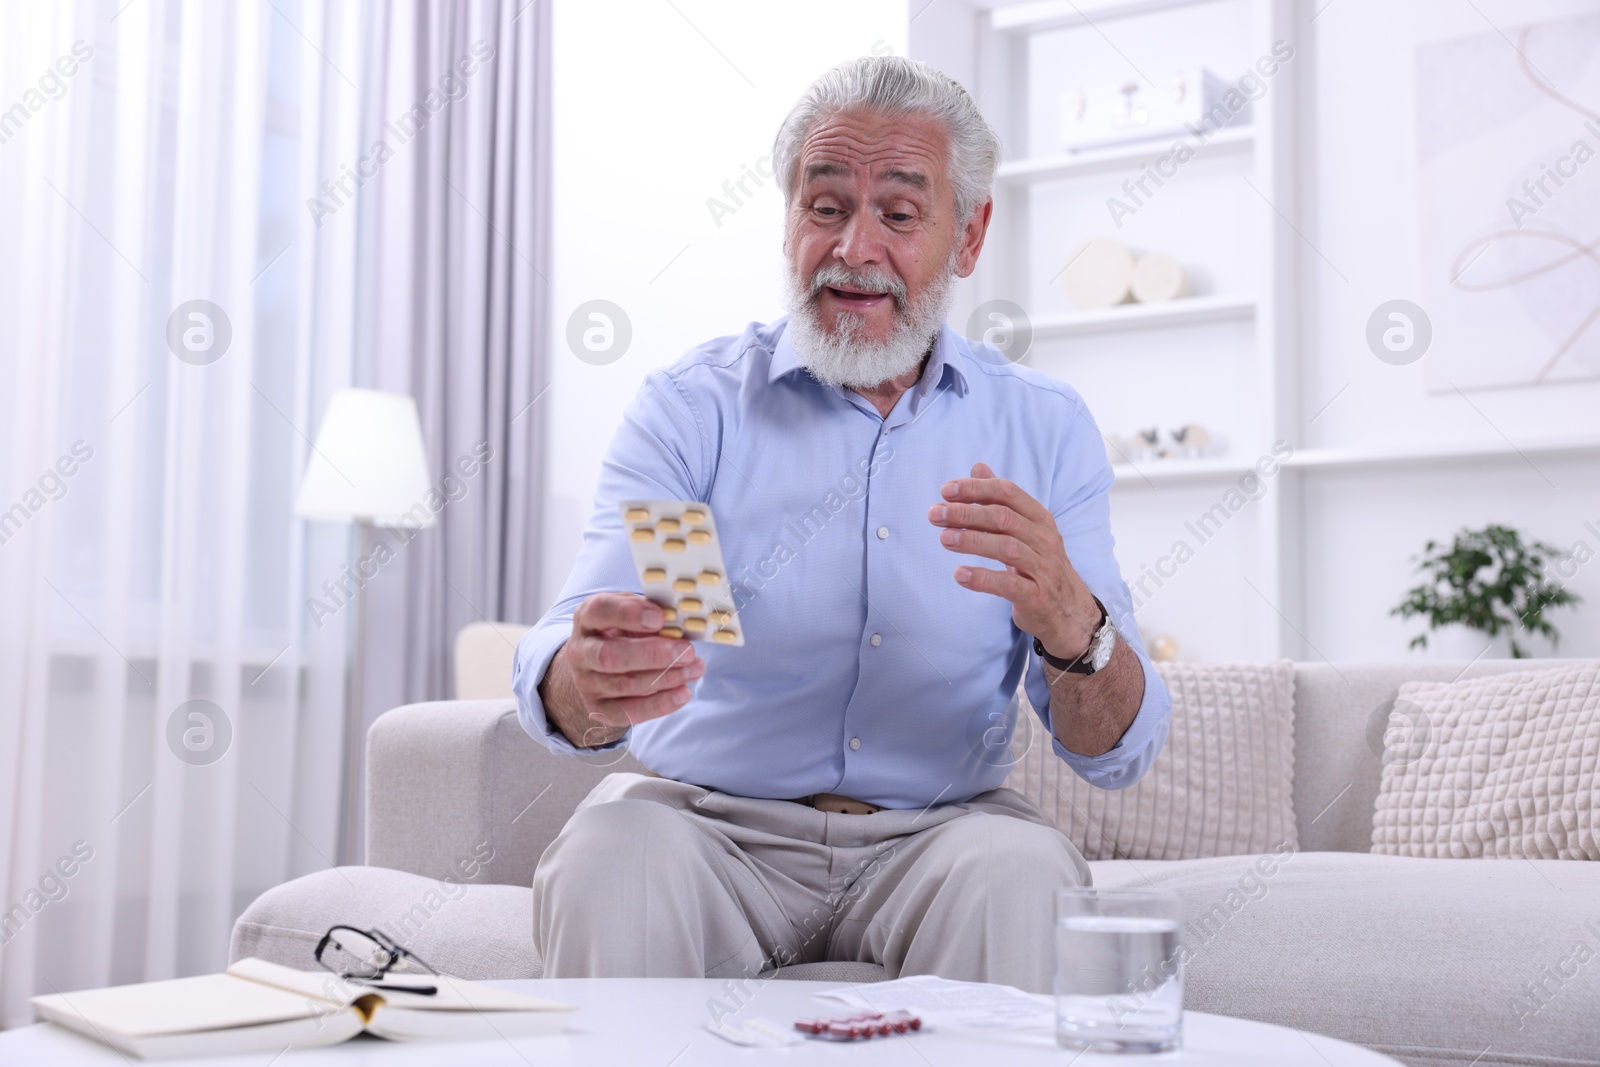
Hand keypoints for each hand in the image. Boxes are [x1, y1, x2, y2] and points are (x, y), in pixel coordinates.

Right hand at [546, 592, 703, 746]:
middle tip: (686, 651)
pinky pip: (628, 711)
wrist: (599, 664)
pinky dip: (659, 704)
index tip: (659, 618)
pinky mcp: (598, 708)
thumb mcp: (633, 612)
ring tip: (694, 669)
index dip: (628, 614)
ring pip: (624, 685)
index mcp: (587, 617)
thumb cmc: (623, 631)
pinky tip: (683, 693)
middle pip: (608, 656)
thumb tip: (677, 621)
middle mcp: (580, 651)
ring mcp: (586, 682)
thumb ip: (651, 612)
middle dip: (652, 654)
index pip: (599, 610)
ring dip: (665, 678)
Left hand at [928, 462, 1099, 657]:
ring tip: (944, 538)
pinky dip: (982, 578)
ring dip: (972, 541)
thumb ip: (1001, 500)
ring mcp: (1043, 568)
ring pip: (1007, 548)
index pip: (1008, 492)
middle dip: (966, 513)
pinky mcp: (1037, 597)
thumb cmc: (1039, 565)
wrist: (1069, 611)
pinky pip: (1008, 585)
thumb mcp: (1025, 529)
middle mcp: (1044, 539)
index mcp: (1040, 518)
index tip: (945, 490)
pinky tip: (959, 574)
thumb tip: (977, 467)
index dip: (976, 488)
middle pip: (1004, 518)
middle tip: (935, 514)